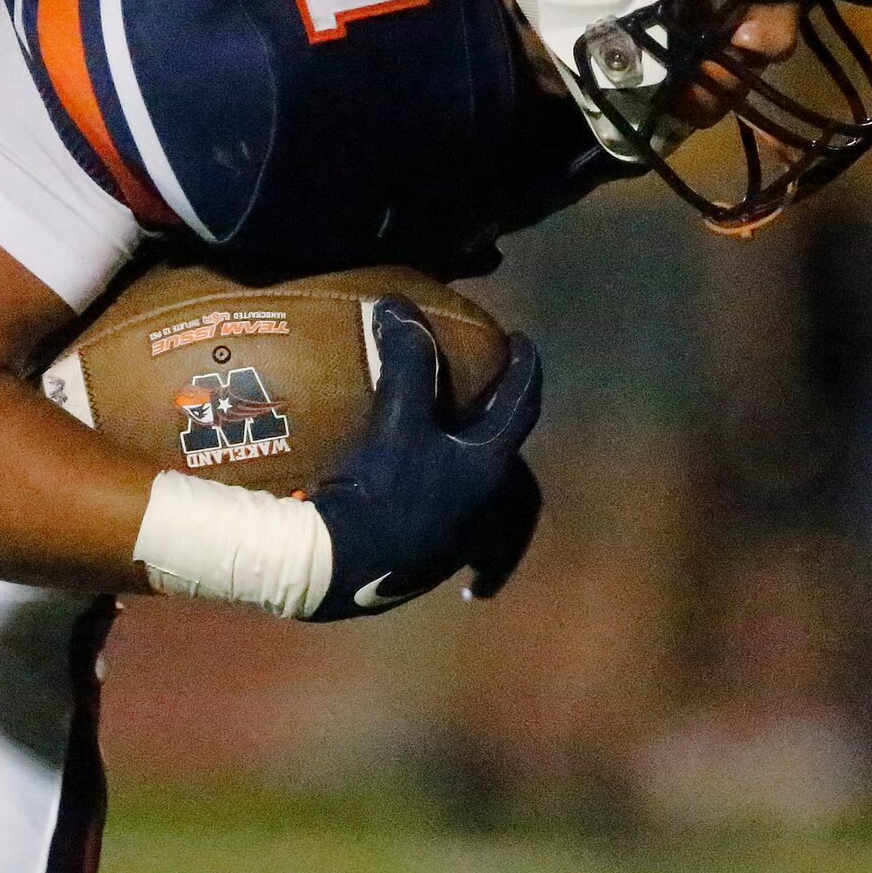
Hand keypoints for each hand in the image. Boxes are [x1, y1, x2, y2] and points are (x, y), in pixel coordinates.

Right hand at [304, 297, 543, 619]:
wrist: (346, 567)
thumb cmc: (384, 490)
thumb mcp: (397, 418)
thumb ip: (406, 360)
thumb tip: (398, 305)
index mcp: (491, 466)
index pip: (521, 406)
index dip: (524, 368)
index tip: (523, 342)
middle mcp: (488, 507)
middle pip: (520, 478)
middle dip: (511, 449)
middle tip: (496, 422)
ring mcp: (463, 542)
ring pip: (495, 520)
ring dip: (489, 501)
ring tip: (467, 485)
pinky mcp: (431, 566)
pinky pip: (457, 546)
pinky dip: (451, 534)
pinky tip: (426, 534)